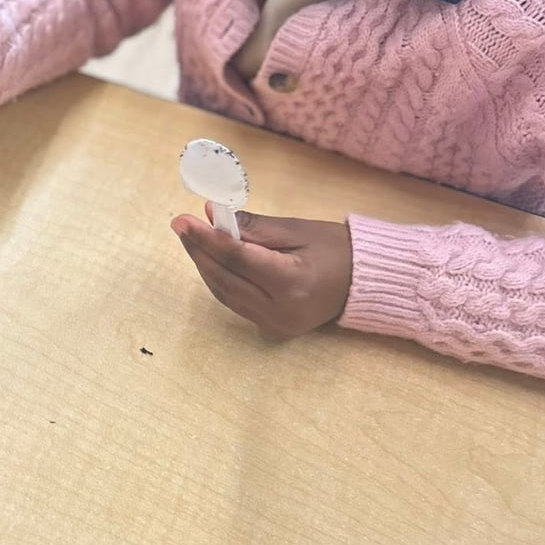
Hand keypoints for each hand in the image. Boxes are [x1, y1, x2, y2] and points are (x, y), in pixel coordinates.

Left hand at [171, 208, 351, 337]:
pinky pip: (235, 303)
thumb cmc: (336, 249)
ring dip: (205, 265)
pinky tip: (209, 259)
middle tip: (180, 225)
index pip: (238, 260)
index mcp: (293, 284)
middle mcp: (282, 311)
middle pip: (226, 280)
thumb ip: (252, 226)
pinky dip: (219, 280)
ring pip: (225, 294)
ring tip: (190, 237)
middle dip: (199, 251)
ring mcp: (276, 325)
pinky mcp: (273, 329)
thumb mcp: (296, 229)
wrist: (364, 283)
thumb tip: (211, 215)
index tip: (183, 220)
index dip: (207, 239)